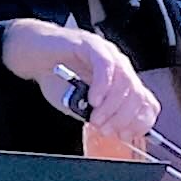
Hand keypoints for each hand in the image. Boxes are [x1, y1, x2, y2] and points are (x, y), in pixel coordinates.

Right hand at [2, 18, 146, 121]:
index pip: (147, 103)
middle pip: (139, 95)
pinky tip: (93, 99)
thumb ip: (96, 116)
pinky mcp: (92, 45)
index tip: (124, 135)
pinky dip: (102, 87)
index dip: (140, 123)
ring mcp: (108, 55)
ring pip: (125, 82)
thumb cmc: (56, 79)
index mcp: (122, 83)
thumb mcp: (79, 106)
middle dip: (124, 119)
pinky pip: (106, 66)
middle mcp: (120, 68)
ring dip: (112, 106)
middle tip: (105, 129)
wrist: (33, 55)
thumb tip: (112, 129)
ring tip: (95, 118)